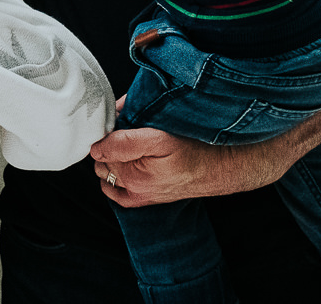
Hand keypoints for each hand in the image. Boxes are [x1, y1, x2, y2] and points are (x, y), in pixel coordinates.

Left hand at [90, 124, 293, 206]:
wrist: (222, 166)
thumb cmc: (195, 146)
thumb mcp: (160, 135)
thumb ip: (124, 138)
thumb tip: (98, 141)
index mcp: (135, 172)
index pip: (100, 148)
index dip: (108, 129)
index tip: (120, 120)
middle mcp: (134, 188)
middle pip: (102, 160)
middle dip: (109, 143)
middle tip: (127, 129)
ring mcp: (139, 195)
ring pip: (106, 173)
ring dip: (112, 158)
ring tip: (131, 146)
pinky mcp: (144, 200)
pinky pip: (116, 192)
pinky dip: (113, 179)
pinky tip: (126, 164)